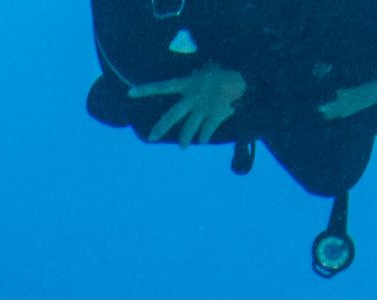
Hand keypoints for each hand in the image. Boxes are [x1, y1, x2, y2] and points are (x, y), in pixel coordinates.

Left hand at [128, 63, 248, 144]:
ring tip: (183, 148)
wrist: (245, 81)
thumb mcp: (209, 74)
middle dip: (161, 127)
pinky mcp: (215, 116)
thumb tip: (195, 74)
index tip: (130, 93)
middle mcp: (192, 97)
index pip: (163, 86)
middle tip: (151, 138)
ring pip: (189, 127)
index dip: (147, 89)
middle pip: (172, 115)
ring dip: (185, 139)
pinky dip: (204, 136)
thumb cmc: (225, 75)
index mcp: (188, 84)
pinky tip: (202, 141)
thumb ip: (199, 78)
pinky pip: (206, 130)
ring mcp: (203, 108)